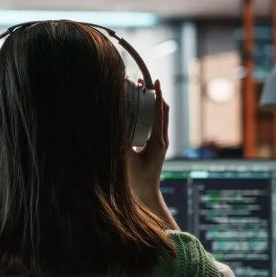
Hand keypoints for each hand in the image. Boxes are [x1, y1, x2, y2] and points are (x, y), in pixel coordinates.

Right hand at [126, 79, 168, 201]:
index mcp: (157, 142)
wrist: (146, 194)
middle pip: (163, 112)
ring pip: (160, 118)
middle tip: (145, 83)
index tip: (155, 82)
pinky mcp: (156, 146)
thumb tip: (112, 126)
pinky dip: (149, 115)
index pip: (159, 113)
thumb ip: (120, 144)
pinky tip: (138, 111)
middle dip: (156, 95)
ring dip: (153, 104)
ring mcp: (160, 143)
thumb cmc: (137, 180)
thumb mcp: (126, 160)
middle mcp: (162, 140)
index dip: (157, 96)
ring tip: (142, 92)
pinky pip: (155, 125)